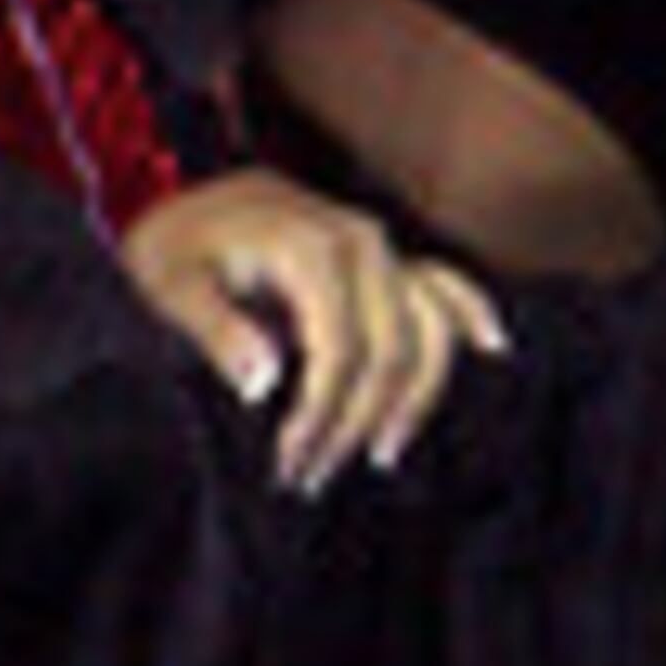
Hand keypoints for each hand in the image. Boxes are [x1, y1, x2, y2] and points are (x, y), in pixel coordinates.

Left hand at [121, 168, 510, 493]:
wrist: (188, 187)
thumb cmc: (176, 243)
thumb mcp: (173, 284)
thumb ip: (218, 331)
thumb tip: (263, 386)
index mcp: (312, 252)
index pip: (341, 352)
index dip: (322, 416)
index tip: (289, 464)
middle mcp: (362, 244)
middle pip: (388, 352)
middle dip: (355, 423)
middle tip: (311, 478)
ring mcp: (380, 249)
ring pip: (426, 330)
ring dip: (411, 397)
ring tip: (380, 453)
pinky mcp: (383, 259)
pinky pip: (442, 286)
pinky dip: (468, 314)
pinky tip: (492, 346)